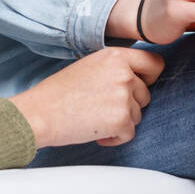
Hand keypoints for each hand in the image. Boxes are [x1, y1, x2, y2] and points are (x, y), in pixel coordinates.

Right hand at [9, 47, 164, 148]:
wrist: (40, 113)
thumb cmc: (59, 92)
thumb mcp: (90, 66)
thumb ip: (115, 68)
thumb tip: (137, 80)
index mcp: (116, 56)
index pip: (154, 63)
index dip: (148, 77)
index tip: (138, 86)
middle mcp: (124, 73)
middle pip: (145, 94)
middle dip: (129, 105)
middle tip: (102, 107)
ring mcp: (124, 96)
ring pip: (137, 115)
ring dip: (120, 121)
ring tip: (94, 118)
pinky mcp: (121, 120)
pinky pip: (129, 134)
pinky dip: (114, 138)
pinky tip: (94, 131)